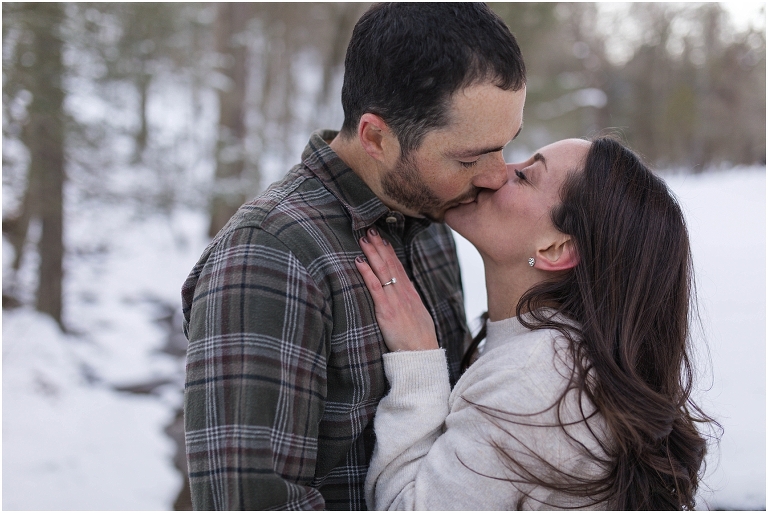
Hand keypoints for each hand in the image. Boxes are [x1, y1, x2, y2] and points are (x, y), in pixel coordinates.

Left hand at [355, 227, 438, 351]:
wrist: (421, 354)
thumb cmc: (419, 340)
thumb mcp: (419, 315)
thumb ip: (411, 301)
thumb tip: (406, 290)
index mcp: (411, 294)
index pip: (399, 267)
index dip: (389, 251)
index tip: (382, 238)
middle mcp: (403, 293)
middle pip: (390, 264)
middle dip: (379, 246)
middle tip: (370, 230)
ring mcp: (395, 300)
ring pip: (382, 271)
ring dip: (372, 253)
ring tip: (363, 239)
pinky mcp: (386, 310)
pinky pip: (375, 287)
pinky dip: (367, 273)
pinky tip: (359, 262)